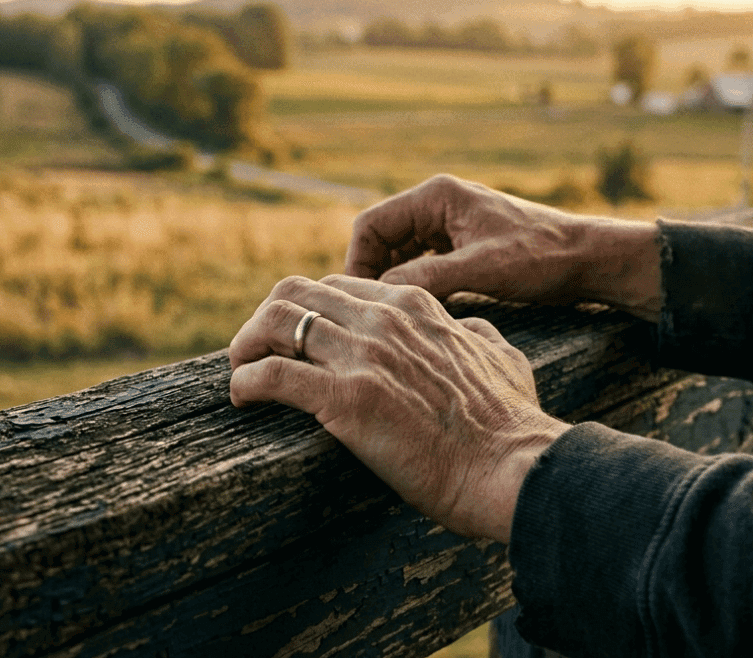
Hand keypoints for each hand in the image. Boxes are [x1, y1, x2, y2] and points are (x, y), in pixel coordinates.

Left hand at [228, 274, 569, 542]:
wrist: (511, 466)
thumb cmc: (510, 423)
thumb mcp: (501, 356)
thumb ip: (477, 335)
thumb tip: (468, 330)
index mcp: (413, 306)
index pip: (337, 286)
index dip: (307, 309)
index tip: (295, 340)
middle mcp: (383, 319)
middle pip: (294, 293)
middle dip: (265, 320)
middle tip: (255, 352)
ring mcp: (362, 355)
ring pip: (275, 323)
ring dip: (246, 346)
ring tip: (241, 371)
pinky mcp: (344, 398)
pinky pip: (271, 376)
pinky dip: (246, 384)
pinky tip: (243, 400)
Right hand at [346, 174, 662, 321]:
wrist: (590, 260)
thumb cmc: (541, 258)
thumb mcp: (480, 269)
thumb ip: (426, 277)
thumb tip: (379, 294)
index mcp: (438, 196)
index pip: (372, 226)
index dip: (357, 263)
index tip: (358, 301)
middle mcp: (439, 205)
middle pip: (381, 240)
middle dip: (372, 276)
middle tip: (370, 316)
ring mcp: (451, 226)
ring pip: (400, 255)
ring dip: (393, 283)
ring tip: (392, 319)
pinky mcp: (463, 247)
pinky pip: (422, 265)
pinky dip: (415, 286)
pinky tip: (420, 313)